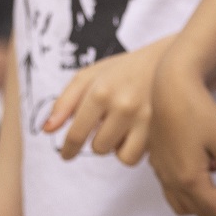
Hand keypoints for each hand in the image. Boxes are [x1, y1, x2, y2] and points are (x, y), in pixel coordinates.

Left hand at [40, 47, 162, 163]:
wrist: (168, 60)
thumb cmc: (122, 70)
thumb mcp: (89, 76)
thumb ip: (65, 102)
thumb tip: (47, 130)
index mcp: (101, 91)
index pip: (77, 133)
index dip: (68, 149)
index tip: (66, 155)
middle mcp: (123, 105)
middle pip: (98, 147)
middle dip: (98, 140)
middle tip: (106, 126)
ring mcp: (146, 118)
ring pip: (118, 155)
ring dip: (116, 146)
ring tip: (121, 129)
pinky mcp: (162, 128)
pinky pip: (138, 156)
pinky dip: (133, 150)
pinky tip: (135, 135)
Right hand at [142, 59, 215, 215]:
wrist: (172, 88)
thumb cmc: (200, 112)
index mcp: (188, 179)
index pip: (215, 209)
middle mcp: (170, 180)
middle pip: (199, 211)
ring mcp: (161, 173)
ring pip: (183, 205)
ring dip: (204, 200)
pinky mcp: (157, 164)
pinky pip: (172, 190)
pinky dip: (190, 189)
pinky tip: (203, 165)